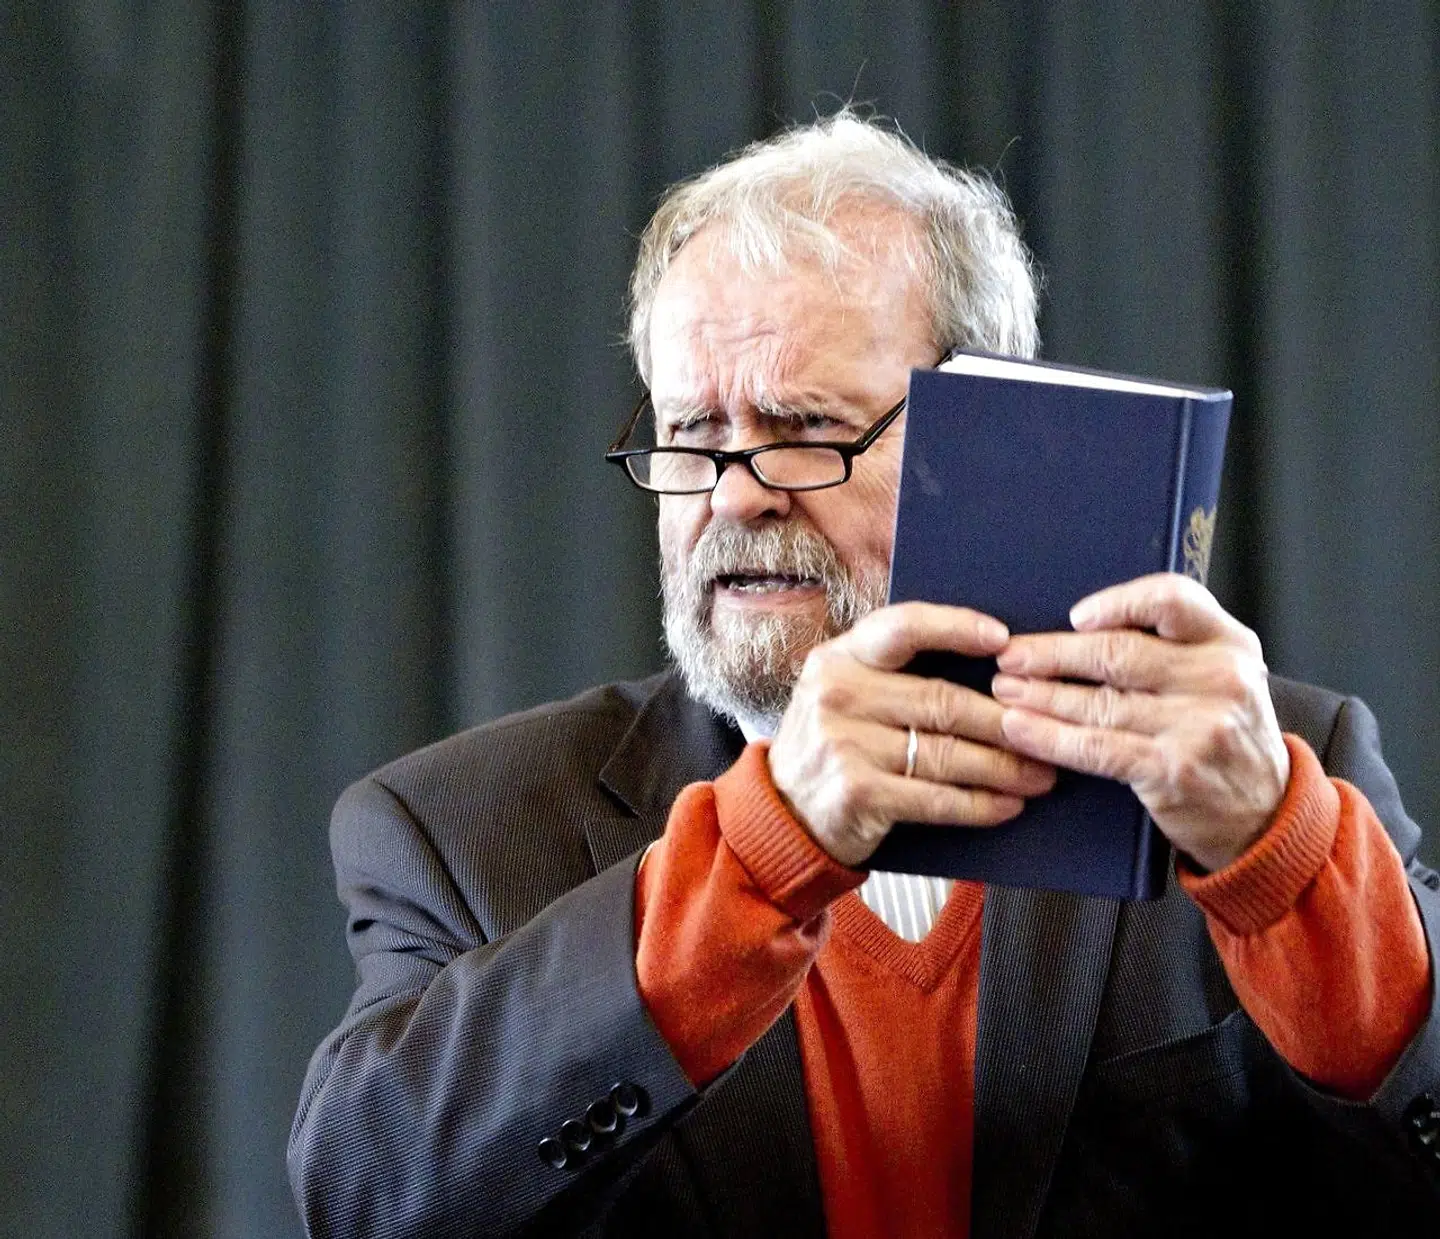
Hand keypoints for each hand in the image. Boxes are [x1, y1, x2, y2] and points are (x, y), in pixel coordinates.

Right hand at [769, 602, 1057, 866]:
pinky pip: (935, 798)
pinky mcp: (856, 793)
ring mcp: (843, 744)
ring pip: (946, 753)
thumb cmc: (834, 746)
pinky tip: (1007, 805)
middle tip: (1046, 730)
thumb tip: (993, 671)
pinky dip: (979, 804)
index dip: (958, 628)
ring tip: (1040, 774)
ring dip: (1003, 767)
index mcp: (838, 658)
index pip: (904, 627)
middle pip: (942, 700)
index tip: (1005, 640)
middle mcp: (837, 694)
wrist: (781, 814)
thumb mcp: (845, 694)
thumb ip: (895, 674)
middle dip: (1004, 720)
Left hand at [992, 573, 1289, 871]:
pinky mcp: (1173, 770)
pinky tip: (1020, 728)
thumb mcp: (1220, 676)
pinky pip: (1096, 747)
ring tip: (1004, 690)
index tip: (1075, 615)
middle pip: (1119, 652)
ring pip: (1100, 702)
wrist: (1265, 813)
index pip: (1173, 599)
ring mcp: (1199, 725)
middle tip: (1010, 655)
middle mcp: (1220, 678)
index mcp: (1230, 642)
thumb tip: (1081, 626)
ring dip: (1040, 695)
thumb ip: (1173, 645)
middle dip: (1053, 654)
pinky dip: (1050, 737)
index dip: (1117, 602)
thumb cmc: (1224, 733)